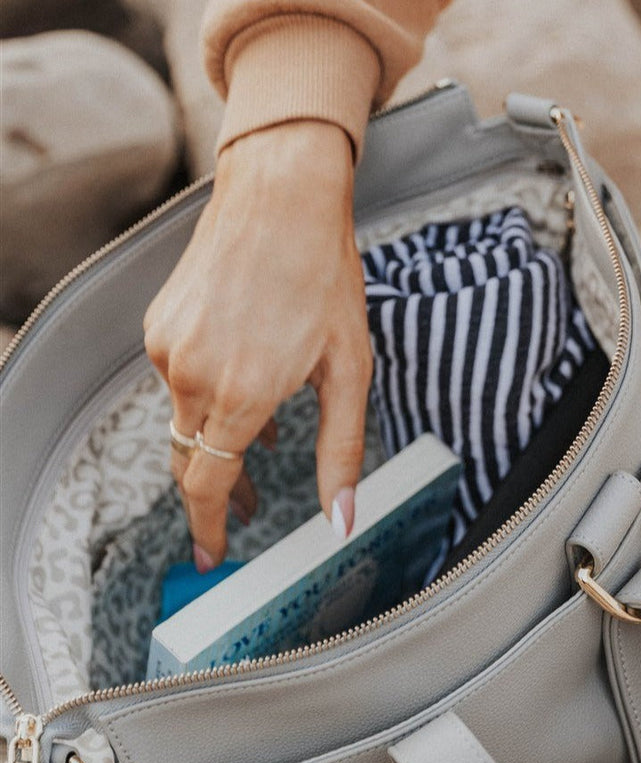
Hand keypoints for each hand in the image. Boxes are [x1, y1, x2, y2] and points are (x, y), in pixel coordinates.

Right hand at [143, 120, 370, 570]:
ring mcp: (169, 348)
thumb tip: (342, 520)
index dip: (209, 526)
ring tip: (262, 441)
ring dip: (218, 440)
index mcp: (241, 394)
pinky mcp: (160, 326)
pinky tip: (244, 388)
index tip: (212, 555)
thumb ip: (341, 454)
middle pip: (192, 461)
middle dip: (218, 493)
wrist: (281, 196)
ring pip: (186, 421)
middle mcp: (192, 374)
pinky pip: (180, 382)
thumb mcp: (349, 373)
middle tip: (248, 508)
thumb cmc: (323, 277)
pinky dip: (207, 399)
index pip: (207, 484)